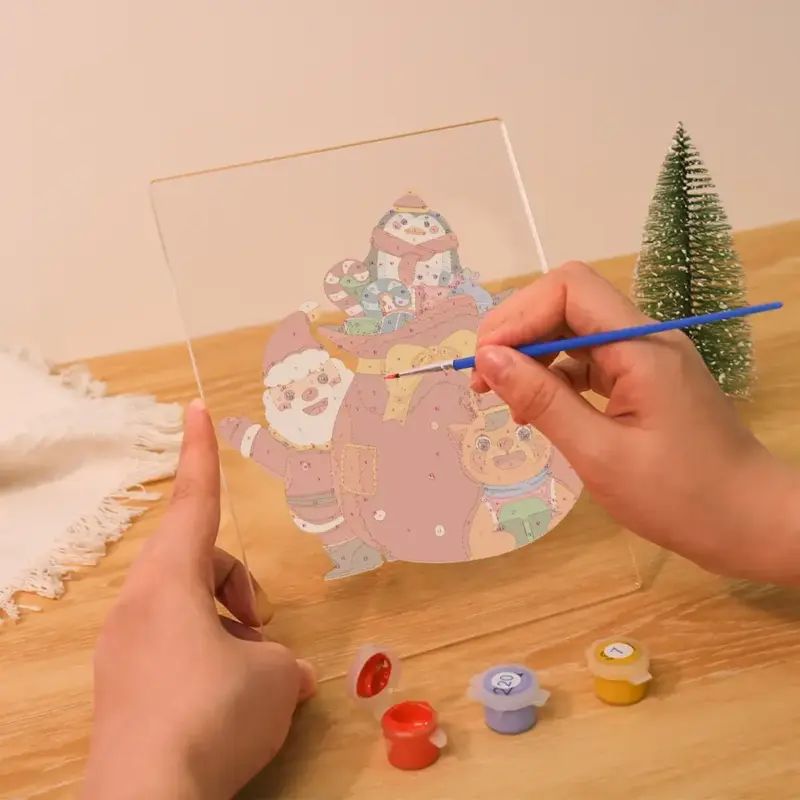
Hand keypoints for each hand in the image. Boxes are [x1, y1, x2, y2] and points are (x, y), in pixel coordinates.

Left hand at [83, 400, 314, 799]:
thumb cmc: (213, 716)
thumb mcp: (273, 681)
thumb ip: (282, 661)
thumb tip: (282, 670)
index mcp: (170, 581)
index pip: (195, 501)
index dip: (201, 453)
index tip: (195, 409)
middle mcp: (138, 605)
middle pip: (197, 562)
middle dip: (240, 583)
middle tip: (264, 627)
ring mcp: (122, 648)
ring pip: (185, 609)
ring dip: (226, 628)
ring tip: (254, 676)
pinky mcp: (120, 687)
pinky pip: (170, 648)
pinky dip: (205, 659)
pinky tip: (226, 705)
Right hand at [472, 261, 798, 583]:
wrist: (750, 523)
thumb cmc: (680, 497)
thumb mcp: (600, 454)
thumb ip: (543, 401)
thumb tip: (488, 359)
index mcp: (640, 346)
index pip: (569, 288)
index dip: (518, 316)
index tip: (486, 362)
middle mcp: (643, 339)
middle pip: (567, 302)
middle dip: (518, 333)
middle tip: (483, 382)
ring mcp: (645, 359)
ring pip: (573, 331)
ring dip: (532, 356)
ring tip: (505, 401)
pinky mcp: (643, 381)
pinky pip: (587, 362)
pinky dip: (555, 378)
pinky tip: (537, 411)